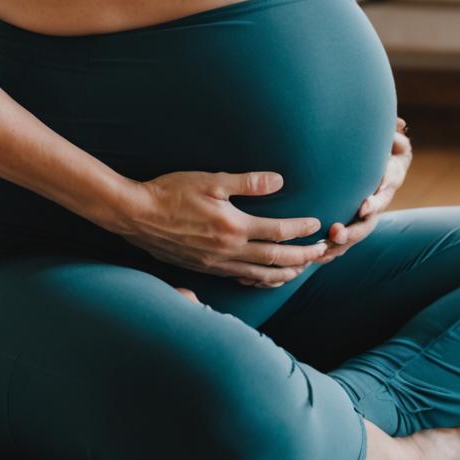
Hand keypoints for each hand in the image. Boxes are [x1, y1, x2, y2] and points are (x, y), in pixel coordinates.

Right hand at [113, 168, 330, 286]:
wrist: (137, 215)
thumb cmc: (171, 192)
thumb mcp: (211, 180)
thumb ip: (247, 183)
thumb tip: (278, 181)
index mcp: (233, 226)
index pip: (276, 231)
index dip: (300, 229)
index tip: (316, 225)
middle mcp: (228, 250)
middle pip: (274, 258)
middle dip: (302, 256)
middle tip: (322, 252)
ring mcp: (216, 263)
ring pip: (258, 275)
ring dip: (284, 273)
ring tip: (301, 269)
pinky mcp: (204, 268)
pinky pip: (239, 278)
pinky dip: (258, 280)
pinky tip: (264, 278)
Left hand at [312, 119, 411, 266]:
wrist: (380, 160)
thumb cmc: (384, 145)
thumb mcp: (392, 137)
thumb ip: (393, 133)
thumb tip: (399, 125)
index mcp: (389, 179)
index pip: (384, 191)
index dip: (375, 200)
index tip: (364, 206)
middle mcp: (378, 202)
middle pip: (368, 223)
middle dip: (353, 230)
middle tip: (335, 232)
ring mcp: (366, 215)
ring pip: (355, 236)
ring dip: (339, 244)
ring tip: (321, 250)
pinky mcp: (352, 221)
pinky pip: (344, 241)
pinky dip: (331, 250)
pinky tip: (314, 256)